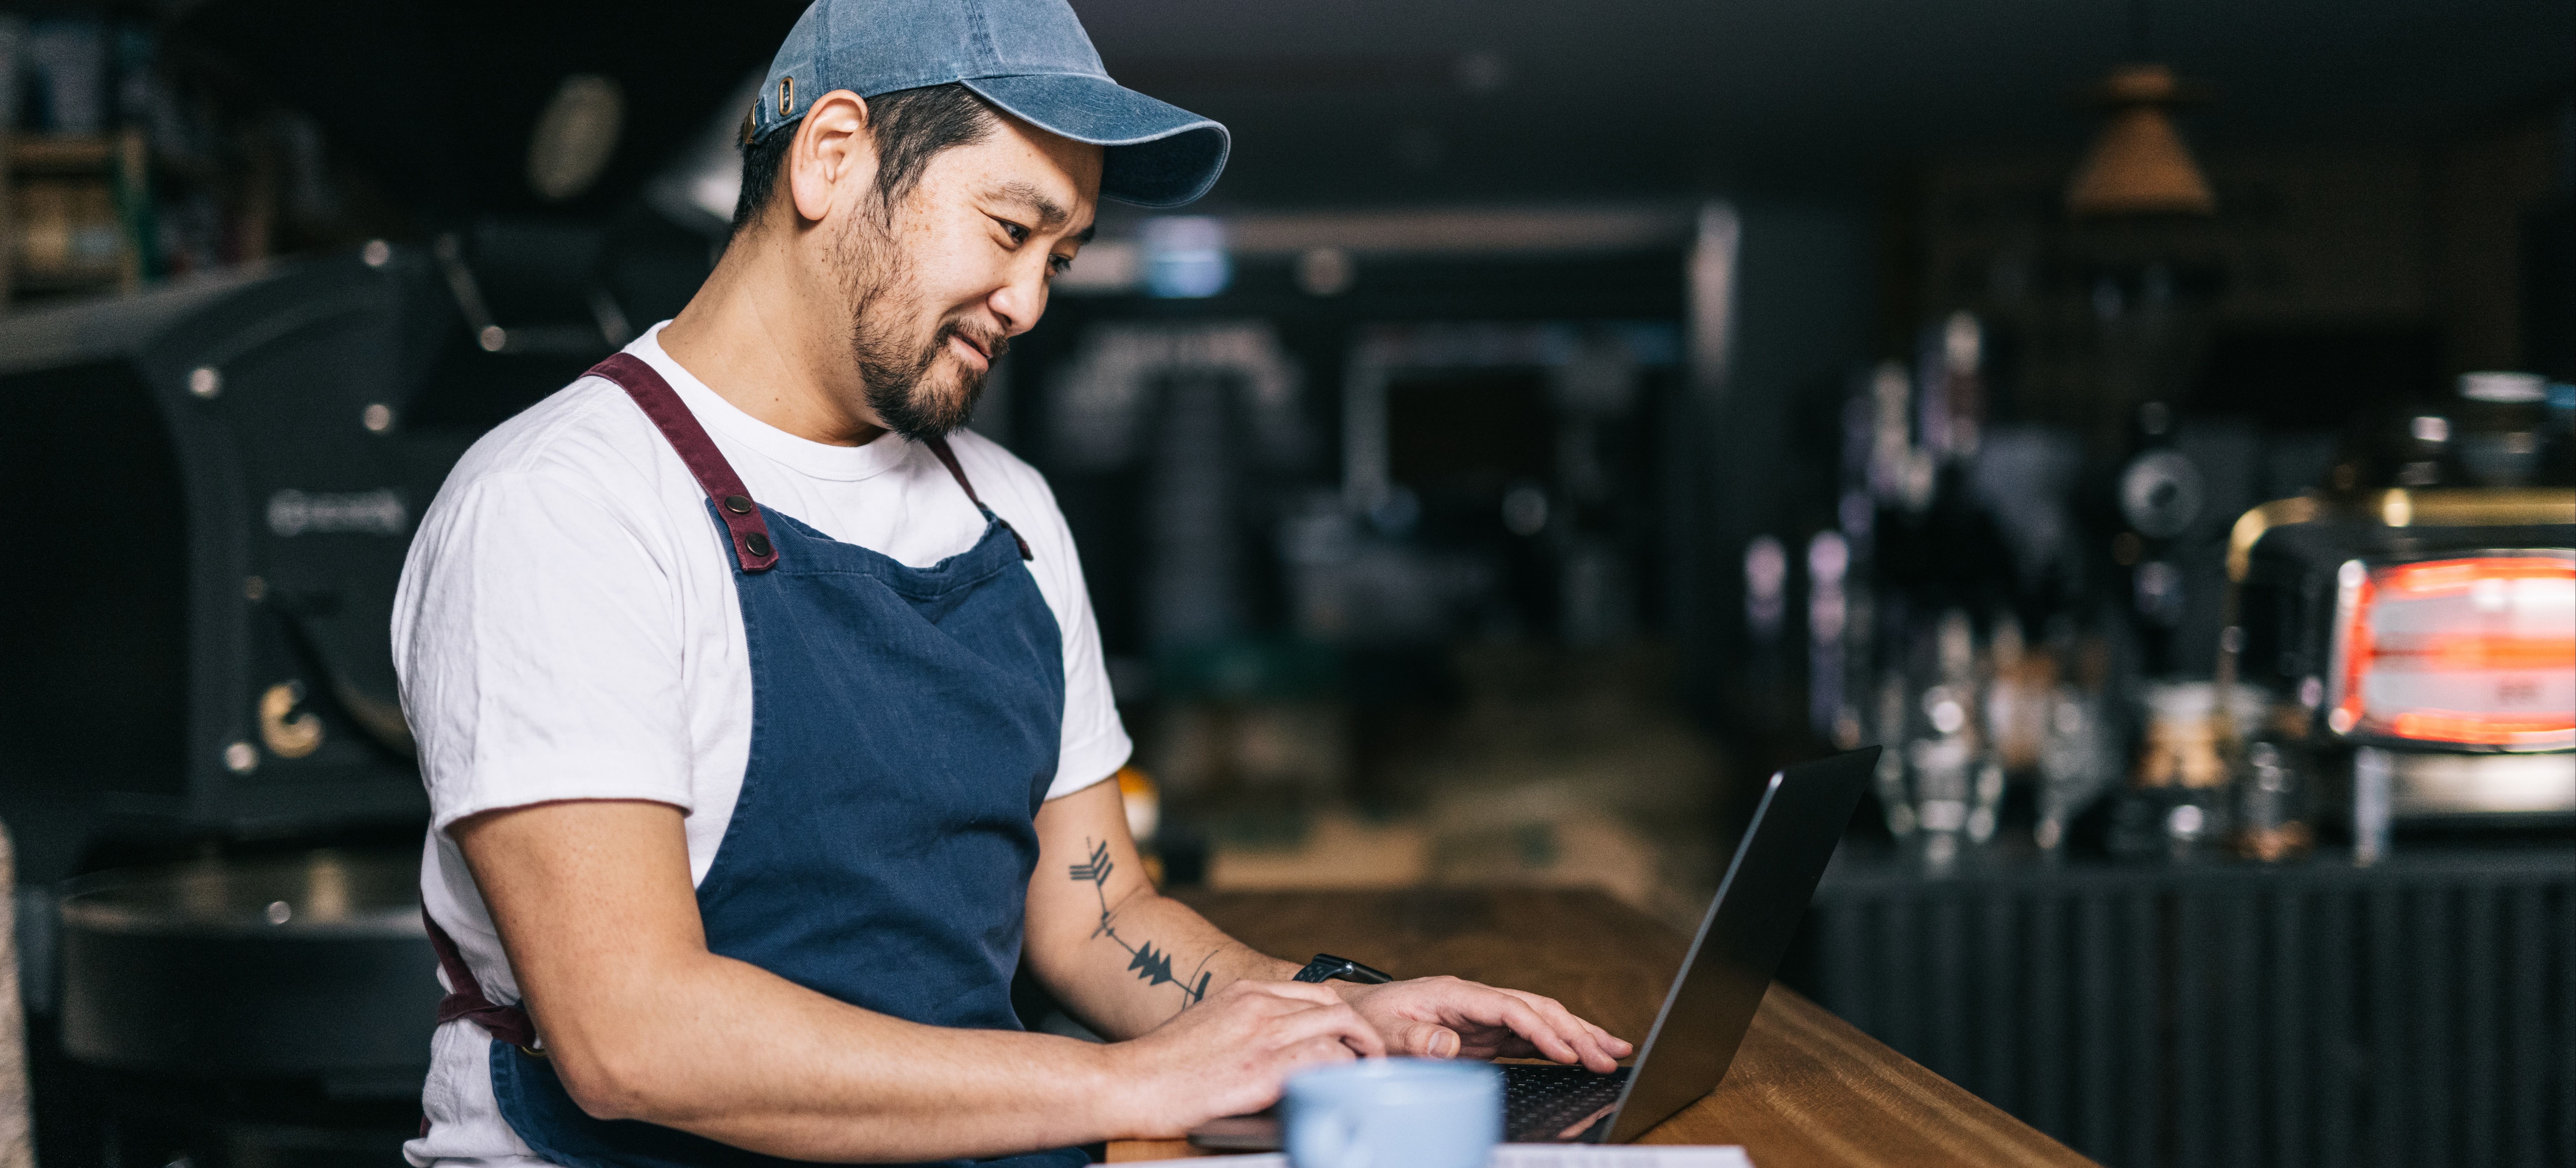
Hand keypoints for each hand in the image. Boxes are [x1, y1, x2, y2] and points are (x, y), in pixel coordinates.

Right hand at [1104, 978, 1384, 1136]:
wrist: (1129, 1082)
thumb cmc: (1162, 1064)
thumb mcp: (1210, 1025)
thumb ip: (1245, 1025)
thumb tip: (1277, 1042)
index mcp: (1244, 992)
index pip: (1313, 992)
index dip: (1340, 1016)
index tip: (1349, 1037)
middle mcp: (1257, 1006)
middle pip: (1334, 1005)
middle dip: (1360, 1031)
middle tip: (1368, 1056)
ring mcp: (1262, 1035)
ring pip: (1339, 1026)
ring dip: (1360, 1050)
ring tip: (1363, 1073)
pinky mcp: (1263, 1070)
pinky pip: (1324, 1059)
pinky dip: (1340, 1072)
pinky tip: (1337, 1087)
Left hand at [1334, 976, 1632, 1072]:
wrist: (1356, 1013)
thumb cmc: (1368, 1021)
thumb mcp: (1383, 1032)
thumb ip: (1414, 1038)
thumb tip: (1449, 1043)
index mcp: (1455, 994)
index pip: (1509, 1008)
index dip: (1541, 1029)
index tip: (1567, 1051)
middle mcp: (1475, 1000)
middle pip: (1536, 1009)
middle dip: (1576, 1031)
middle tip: (1610, 1055)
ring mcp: (1483, 1015)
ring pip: (1541, 1019)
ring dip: (1578, 1034)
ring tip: (1615, 1051)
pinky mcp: (1484, 1032)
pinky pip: (1529, 1036)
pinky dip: (1559, 1045)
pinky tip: (1583, 1055)